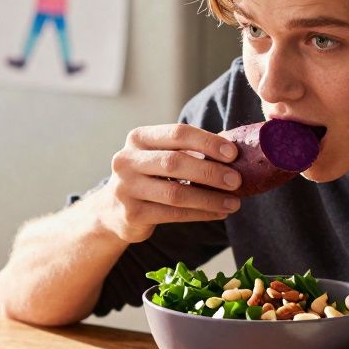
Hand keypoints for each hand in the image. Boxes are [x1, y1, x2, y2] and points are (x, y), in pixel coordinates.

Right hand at [94, 123, 242, 243]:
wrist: (112, 209)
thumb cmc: (149, 177)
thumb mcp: (161, 156)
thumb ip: (189, 151)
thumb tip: (235, 151)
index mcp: (138, 138)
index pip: (177, 133)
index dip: (207, 142)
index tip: (233, 153)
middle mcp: (127, 160)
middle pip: (175, 162)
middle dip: (210, 171)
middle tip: (237, 180)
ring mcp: (126, 188)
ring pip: (176, 193)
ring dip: (209, 198)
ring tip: (234, 202)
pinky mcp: (131, 214)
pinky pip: (173, 214)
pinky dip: (200, 214)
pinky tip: (219, 212)